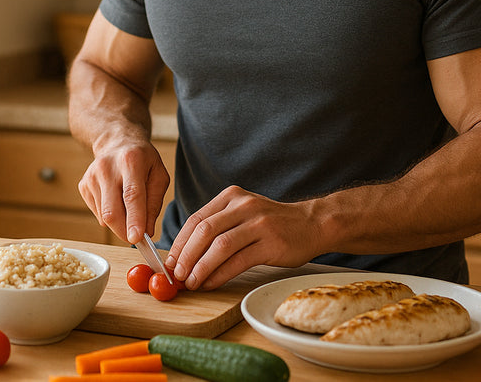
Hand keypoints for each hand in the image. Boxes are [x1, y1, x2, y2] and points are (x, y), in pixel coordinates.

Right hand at [78, 138, 170, 244]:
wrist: (117, 142)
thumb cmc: (143, 160)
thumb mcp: (159, 175)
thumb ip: (154, 203)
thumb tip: (147, 232)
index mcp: (131, 161)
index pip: (131, 195)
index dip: (134, 219)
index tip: (136, 239)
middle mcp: (107, 167)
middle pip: (112, 211)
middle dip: (124, 231)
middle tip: (136, 237)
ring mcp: (92, 176)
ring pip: (104, 216)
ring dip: (119, 223)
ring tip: (129, 208)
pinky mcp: (84, 185)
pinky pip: (97, 213)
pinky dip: (109, 215)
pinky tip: (116, 200)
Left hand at [166, 185, 323, 289]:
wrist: (311, 224)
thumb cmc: (272, 224)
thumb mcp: (243, 214)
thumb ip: (218, 227)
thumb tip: (185, 255)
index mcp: (231, 197)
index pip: (196, 219)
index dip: (179, 243)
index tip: (169, 262)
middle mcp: (243, 206)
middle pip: (204, 231)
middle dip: (185, 256)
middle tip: (176, 275)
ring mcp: (258, 224)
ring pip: (219, 246)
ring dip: (200, 268)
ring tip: (191, 283)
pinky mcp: (271, 243)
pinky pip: (238, 261)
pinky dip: (220, 274)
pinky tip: (211, 283)